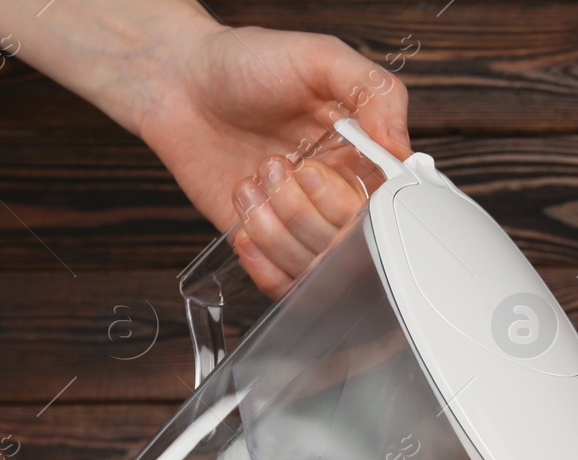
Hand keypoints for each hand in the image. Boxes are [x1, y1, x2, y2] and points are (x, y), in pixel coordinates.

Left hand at [134, 21, 410, 296]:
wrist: (176, 82)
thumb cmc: (244, 62)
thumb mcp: (320, 57)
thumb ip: (376, 91)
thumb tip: (402, 148)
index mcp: (365, 158)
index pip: (388, 210)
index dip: (355, 202)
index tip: (318, 170)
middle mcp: (339, 196)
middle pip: (352, 245)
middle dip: (305, 208)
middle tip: (277, 163)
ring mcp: (302, 224)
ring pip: (316, 267)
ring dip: (277, 226)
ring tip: (254, 179)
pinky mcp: (266, 244)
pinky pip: (284, 283)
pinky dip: (264, 259)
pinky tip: (247, 216)